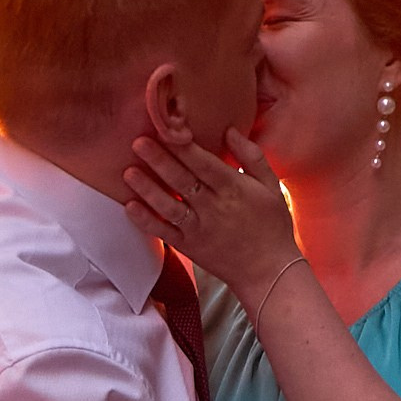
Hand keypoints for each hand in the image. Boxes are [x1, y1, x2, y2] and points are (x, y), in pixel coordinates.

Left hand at [123, 124, 296, 305]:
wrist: (268, 271)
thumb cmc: (272, 225)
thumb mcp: (270, 185)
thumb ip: (251, 156)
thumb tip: (230, 129)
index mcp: (233, 189)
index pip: (204, 163)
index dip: (183, 146)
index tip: (167, 128)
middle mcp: (213, 207)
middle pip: (182, 180)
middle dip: (159, 160)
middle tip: (138, 142)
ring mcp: (198, 229)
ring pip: (168, 205)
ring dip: (147, 188)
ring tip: (128, 171)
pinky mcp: (188, 247)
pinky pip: (164, 232)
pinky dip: (146, 221)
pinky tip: (130, 206)